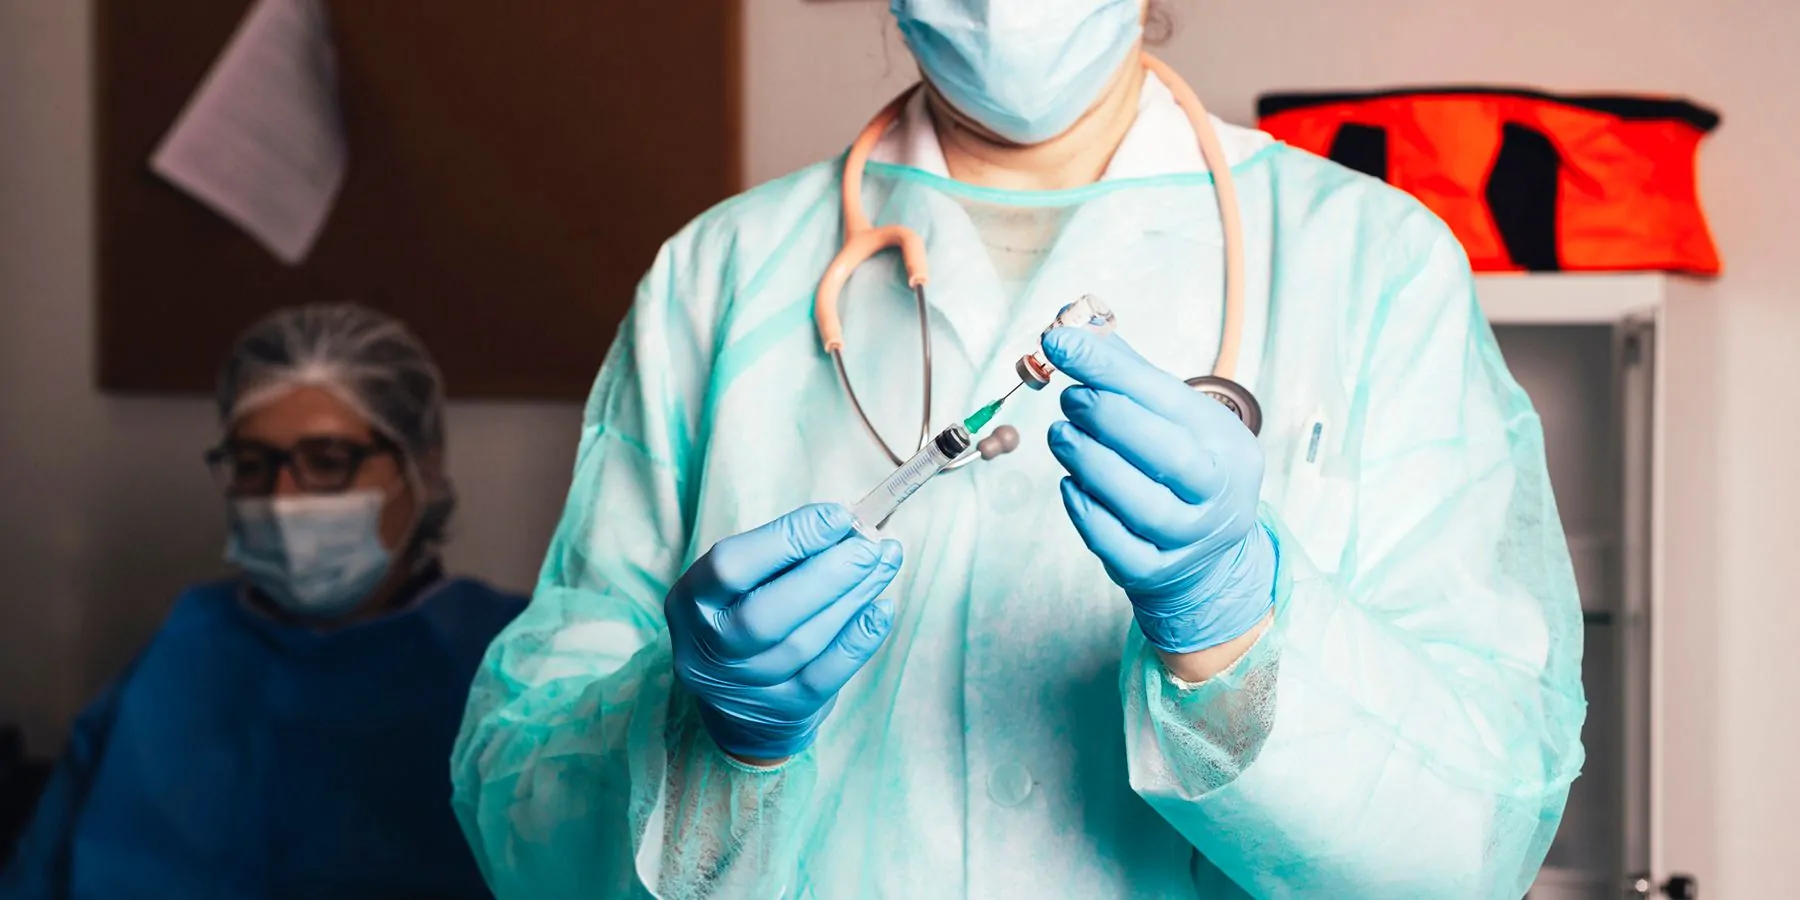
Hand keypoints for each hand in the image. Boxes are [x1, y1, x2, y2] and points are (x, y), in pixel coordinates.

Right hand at [665, 504, 901, 761]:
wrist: (739, 702)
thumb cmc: (745, 613)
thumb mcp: (742, 581)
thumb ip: (783, 553)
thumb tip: (846, 525)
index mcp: (692, 601)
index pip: (731, 567)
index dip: (787, 539)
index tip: (837, 516)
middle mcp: (710, 649)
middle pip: (766, 615)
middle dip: (827, 574)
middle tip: (869, 546)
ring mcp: (747, 685)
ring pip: (804, 642)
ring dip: (854, 597)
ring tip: (884, 562)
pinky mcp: (786, 709)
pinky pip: (828, 675)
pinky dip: (861, 639)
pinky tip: (882, 608)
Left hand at [1042, 328, 1276, 655]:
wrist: (1207, 554)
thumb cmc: (1182, 468)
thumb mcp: (1175, 419)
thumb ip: (1127, 374)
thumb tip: (1072, 324)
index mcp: (1226, 444)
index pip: (1169, 398)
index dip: (1110, 368)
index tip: (1061, 341)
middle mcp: (1217, 494)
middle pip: (1167, 456)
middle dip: (1108, 418)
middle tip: (1070, 399)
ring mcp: (1188, 538)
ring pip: (1139, 505)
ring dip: (1089, 462)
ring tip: (1061, 435)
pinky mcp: (1154, 572)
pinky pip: (1115, 545)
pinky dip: (1085, 512)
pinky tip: (1069, 484)